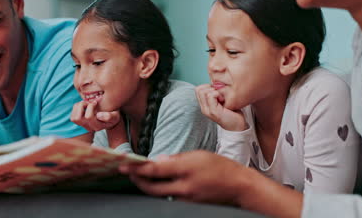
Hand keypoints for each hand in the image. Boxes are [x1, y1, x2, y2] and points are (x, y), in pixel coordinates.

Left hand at [70, 98, 120, 131]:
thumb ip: (109, 116)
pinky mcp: (79, 123)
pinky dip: (76, 108)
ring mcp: (84, 126)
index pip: (89, 117)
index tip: (96, 102)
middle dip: (82, 106)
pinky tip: (84, 106)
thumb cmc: (113, 115)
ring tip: (86, 103)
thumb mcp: (115, 116)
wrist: (110, 118)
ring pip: (74, 118)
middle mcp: (89, 128)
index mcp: (97, 126)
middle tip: (89, 102)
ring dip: (78, 107)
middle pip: (78, 118)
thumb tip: (98, 115)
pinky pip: (72, 116)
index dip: (91, 107)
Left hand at [119, 150, 251, 205]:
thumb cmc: (220, 166)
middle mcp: (184, 186)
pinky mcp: (189, 206)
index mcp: (186, 168)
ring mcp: (186, 199)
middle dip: (137, 181)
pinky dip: (160, 191)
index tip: (123, 165)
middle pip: (152, 187)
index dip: (136, 169)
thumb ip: (175, 159)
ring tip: (139, 178)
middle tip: (128, 173)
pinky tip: (157, 185)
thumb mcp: (197, 155)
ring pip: (159, 194)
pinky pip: (169, 198)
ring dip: (147, 186)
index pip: (154, 170)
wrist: (238, 186)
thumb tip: (157, 161)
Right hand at [196, 84, 246, 130]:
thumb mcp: (222, 102)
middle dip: (210, 87)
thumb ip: (216, 94)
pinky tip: (223, 100)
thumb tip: (216, 83)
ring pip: (204, 91)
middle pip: (198, 89)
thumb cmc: (232, 113)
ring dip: (214, 91)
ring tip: (222, 98)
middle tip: (219, 94)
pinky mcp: (213, 112)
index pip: (198, 89)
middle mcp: (203, 108)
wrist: (237, 127)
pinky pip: (210, 95)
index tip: (217, 91)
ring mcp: (207, 111)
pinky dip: (217, 94)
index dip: (207, 86)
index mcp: (204, 105)